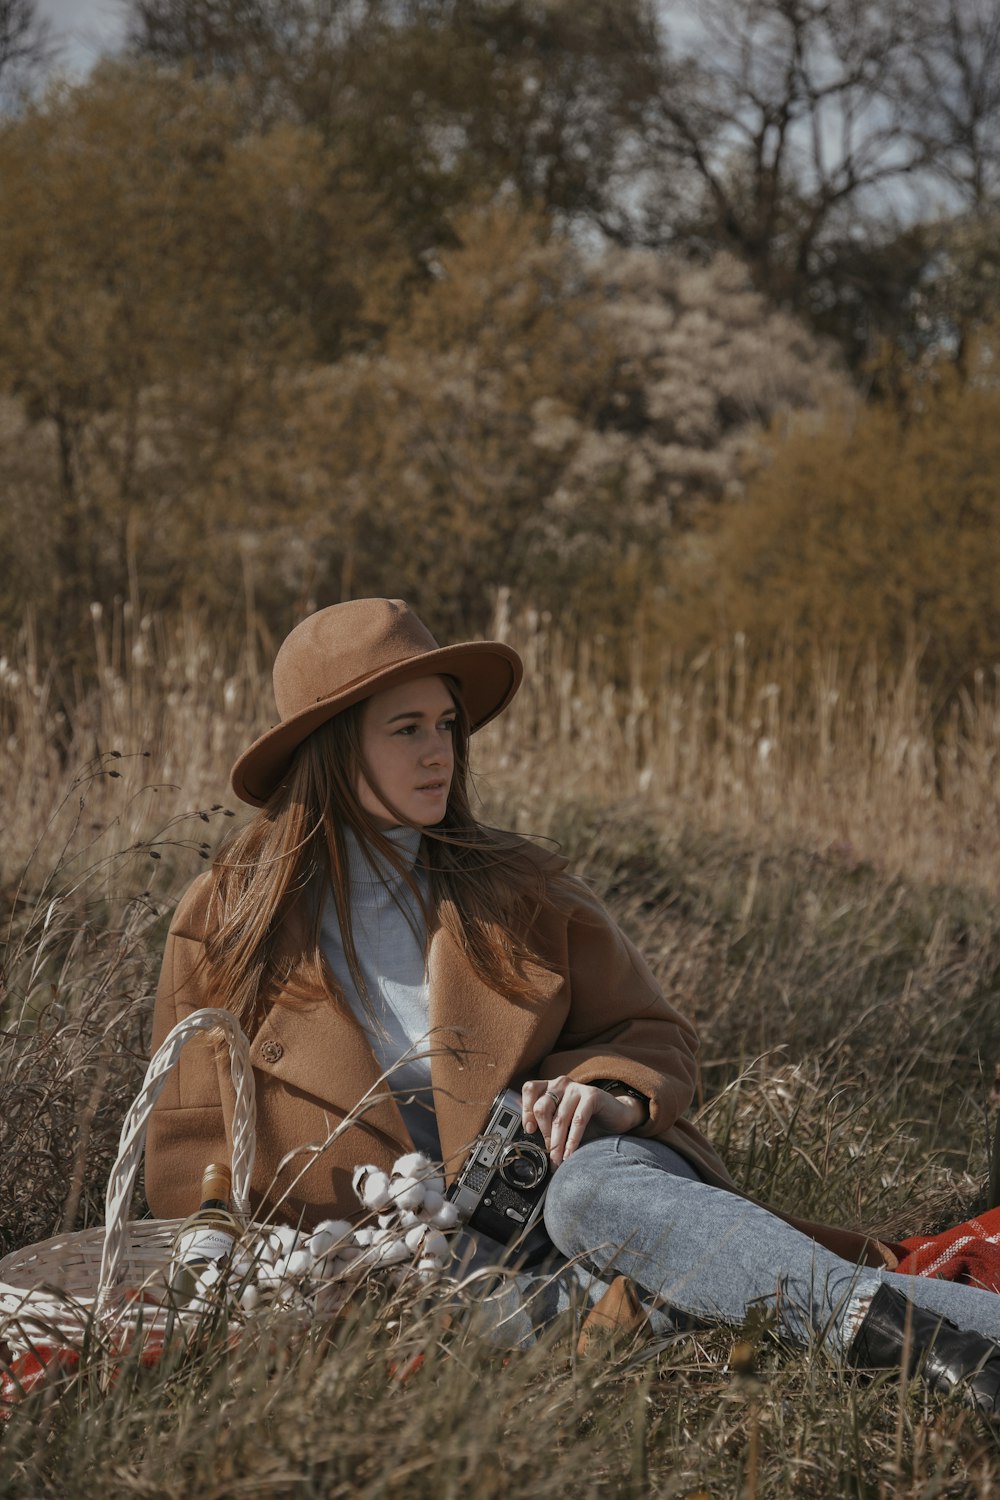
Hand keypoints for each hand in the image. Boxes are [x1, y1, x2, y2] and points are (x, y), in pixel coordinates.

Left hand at [521, 1076, 645, 1167]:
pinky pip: (578, 1120)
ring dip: (557, 1143)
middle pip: (542, 1107)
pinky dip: (572, 1140)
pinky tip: (570, 1153)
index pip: (530, 1090)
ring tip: (558, 1160)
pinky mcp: (592, 1094)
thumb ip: (547, 1127)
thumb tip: (530, 1148)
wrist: (617, 1116)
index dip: (526, 1110)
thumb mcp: (563, 1122)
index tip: (529, 1131)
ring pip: (559, 1118)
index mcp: (550, 1087)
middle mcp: (560, 1084)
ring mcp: (576, 1087)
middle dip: (544, 1134)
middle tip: (549, 1152)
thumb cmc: (587, 1122)